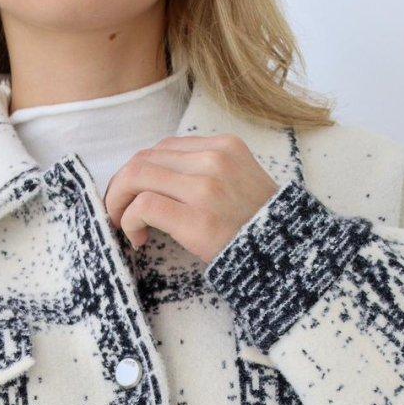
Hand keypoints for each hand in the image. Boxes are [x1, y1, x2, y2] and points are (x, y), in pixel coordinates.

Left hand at [104, 134, 278, 264]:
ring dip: (119, 203)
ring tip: (124, 225)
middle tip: (118, 212)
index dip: (140, 172)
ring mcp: (206, 188)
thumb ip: (203, 173)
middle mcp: (215, 159)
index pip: (163, 148)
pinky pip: (144, 206)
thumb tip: (154, 182)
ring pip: (137, 176)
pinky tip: (139, 238)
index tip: (135, 197)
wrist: (286, 258)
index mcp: (225, 146)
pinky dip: (129, 221)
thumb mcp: (239, 183)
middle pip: (144, 159)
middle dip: (121, 187)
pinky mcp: (197, 219)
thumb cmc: (257, 228)